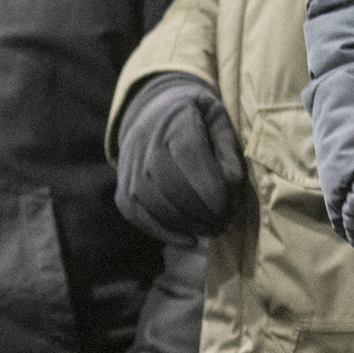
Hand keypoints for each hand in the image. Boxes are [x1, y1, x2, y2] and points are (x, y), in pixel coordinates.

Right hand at [112, 74, 244, 243]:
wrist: (153, 112)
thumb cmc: (195, 118)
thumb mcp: (218, 119)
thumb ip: (228, 149)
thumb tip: (231, 184)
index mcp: (174, 119)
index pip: (188, 154)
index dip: (210, 186)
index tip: (230, 206)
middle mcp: (145, 142)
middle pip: (171, 184)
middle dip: (202, 211)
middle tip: (225, 222)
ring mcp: (129, 167)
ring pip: (154, 203)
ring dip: (187, 224)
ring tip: (212, 229)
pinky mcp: (122, 189)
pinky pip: (137, 216)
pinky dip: (164, 232)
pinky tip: (190, 239)